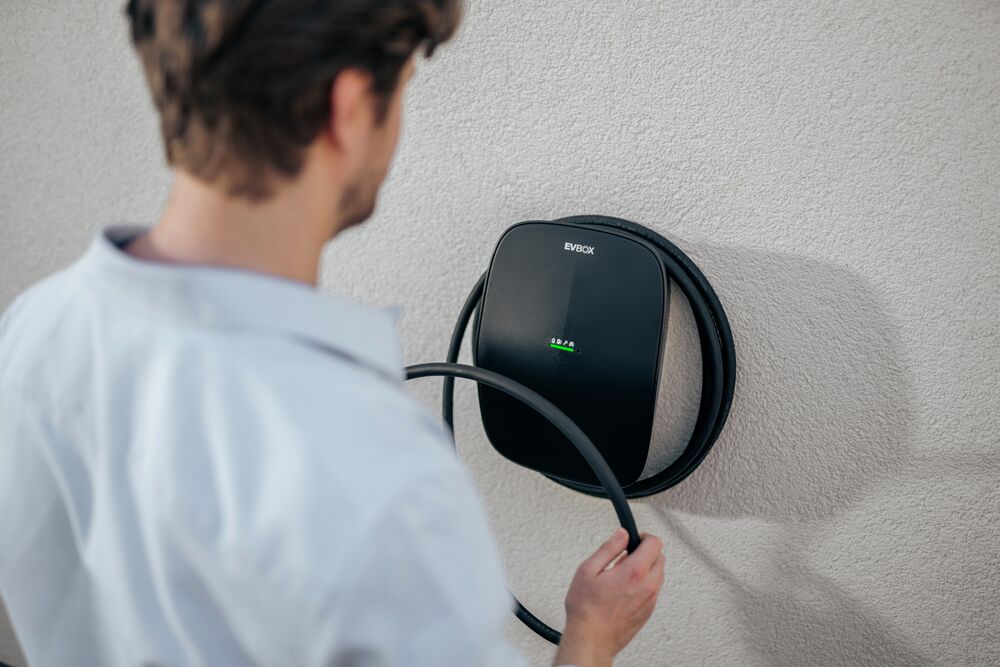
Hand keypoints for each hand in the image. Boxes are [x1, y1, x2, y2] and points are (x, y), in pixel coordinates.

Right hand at [553, 528, 664, 666]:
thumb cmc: (586, 609)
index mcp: (634, 572)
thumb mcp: (588, 570)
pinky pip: (654, 590)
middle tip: (626, 555)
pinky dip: (645, 583)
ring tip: (623, 573)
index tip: (634, 538)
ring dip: (646, 568)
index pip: (654, 544)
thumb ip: (608, 548)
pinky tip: (626, 588)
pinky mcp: (648, 612)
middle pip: (660, 558)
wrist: (591, 639)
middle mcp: (647, 586)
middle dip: (645, 552)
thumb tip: (621, 535)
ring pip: (659, 574)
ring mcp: (650, 601)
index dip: (644, 536)